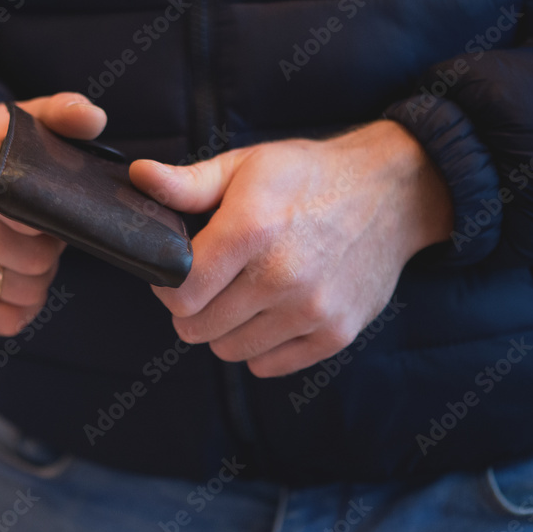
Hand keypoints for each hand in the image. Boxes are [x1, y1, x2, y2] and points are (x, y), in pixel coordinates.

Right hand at [0, 93, 106, 335]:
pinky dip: (23, 306)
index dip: (45, 216)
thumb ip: (67, 112)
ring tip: (32, 250)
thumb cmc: (4, 146)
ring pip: (17, 292)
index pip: (15, 206)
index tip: (50, 208)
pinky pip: (2, 321)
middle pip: (27, 259)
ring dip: (38, 278)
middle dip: (49, 249)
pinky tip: (18, 277)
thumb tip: (92, 119)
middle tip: (47, 231)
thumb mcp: (32, 118)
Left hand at [129, 120, 452, 376]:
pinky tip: (267, 312)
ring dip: (223, 329)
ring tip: (238, 295)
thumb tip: (139, 176)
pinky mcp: (336, 333)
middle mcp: (282, 276)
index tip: (174, 272)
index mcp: (252, 230)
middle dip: (190, 308)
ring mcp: (312, 310)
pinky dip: (259, 346)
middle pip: (198, 328)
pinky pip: (269, 365)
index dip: (166, 285)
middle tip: (206, 283)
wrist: (394, 192)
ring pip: (229, 351)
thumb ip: (188, 183)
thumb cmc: (309, 176)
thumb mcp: (246, 166)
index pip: (180, 293)